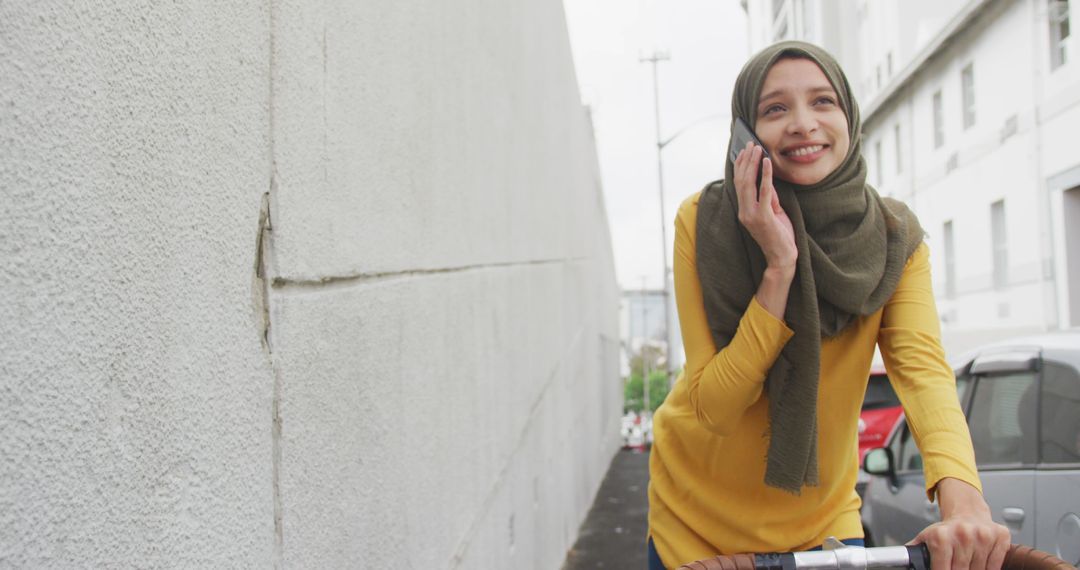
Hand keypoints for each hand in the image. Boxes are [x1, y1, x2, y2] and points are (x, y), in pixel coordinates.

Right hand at [733, 142, 795, 271]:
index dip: (741, 166)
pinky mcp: (764, 217)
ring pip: (748, 184)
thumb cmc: (779, 236)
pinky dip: (765, 175)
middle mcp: (744, 212)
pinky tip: (767, 163)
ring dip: (753, 164)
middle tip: (751, 144)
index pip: (739, 184)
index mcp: (744, 211)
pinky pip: (764, 192)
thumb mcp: (773, 213)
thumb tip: (767, 180)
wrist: (782, 259)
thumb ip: (769, 198)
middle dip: (746, 160)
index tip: (744, 151)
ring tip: (758, 149)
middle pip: (741, 181)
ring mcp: (752, 215)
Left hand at [908, 478, 1010, 569]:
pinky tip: (980, 561)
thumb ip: (915, 551)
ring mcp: (983, 536)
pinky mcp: (1000, 536)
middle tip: (956, 566)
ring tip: (967, 563)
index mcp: (941, 536)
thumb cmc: (947, 528)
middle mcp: (962, 534)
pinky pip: (996, 565)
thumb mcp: (926, 537)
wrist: (966, 510)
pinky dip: (989, 568)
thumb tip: (909, 562)